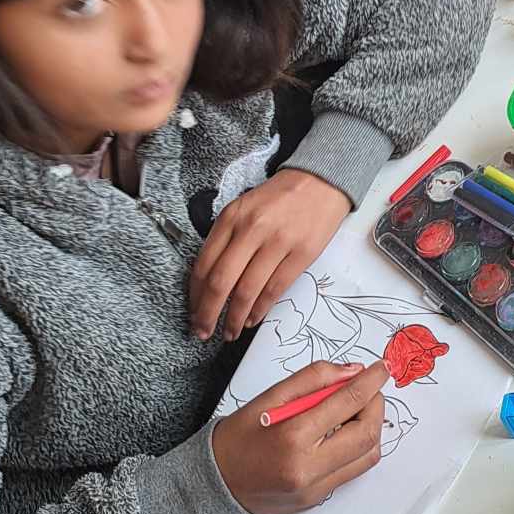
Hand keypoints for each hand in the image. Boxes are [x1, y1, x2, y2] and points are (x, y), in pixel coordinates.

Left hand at [189, 169, 349, 340]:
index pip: (204, 265)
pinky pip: (275, 289)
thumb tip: (210, 282)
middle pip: (221, 282)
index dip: (195, 296)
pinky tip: (252, 318)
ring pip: (247, 291)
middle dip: (208, 314)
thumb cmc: (279, 198)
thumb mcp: (244, 208)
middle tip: (203, 332)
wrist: (321, 180)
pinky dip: (260, 310)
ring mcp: (278, 241)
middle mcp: (251, 229)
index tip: (193, 313)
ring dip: (235, 318)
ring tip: (230, 332)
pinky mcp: (302, 253)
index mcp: (231, 217)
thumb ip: (226, 239)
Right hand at [210, 360, 387, 513]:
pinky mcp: (316, 499)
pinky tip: (345, 433)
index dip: (371, 381)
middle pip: (366, 433)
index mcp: (293, 436)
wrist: (214, 483)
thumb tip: (352, 371)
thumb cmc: (238, 437)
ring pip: (367, 456)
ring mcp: (314, 488)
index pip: (348, 402)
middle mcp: (308, 467)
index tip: (381, 368)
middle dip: (376, 405)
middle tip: (370, 389)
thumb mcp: (269, 396)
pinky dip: (357, 448)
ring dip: (371, 428)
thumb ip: (313, 379)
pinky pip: (352, 471)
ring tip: (358, 410)